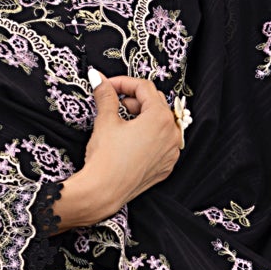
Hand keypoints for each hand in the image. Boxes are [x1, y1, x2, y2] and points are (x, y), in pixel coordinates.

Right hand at [53, 77, 184, 229]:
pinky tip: (130, 140)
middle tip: (115, 103)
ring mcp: (171, 153)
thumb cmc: (106, 158)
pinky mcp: (166, 167)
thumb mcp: (105, 120)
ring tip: (122, 121)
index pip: (144, 88)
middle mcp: (172, 135)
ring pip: (160, 124)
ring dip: (143, 117)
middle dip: (134, 99)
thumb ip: (105, 95)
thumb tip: (98, 78)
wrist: (103, 191)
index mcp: (160, 119)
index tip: (109, 86)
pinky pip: (162, 143)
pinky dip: (149, 136)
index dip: (124, 82)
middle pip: (156, 104)